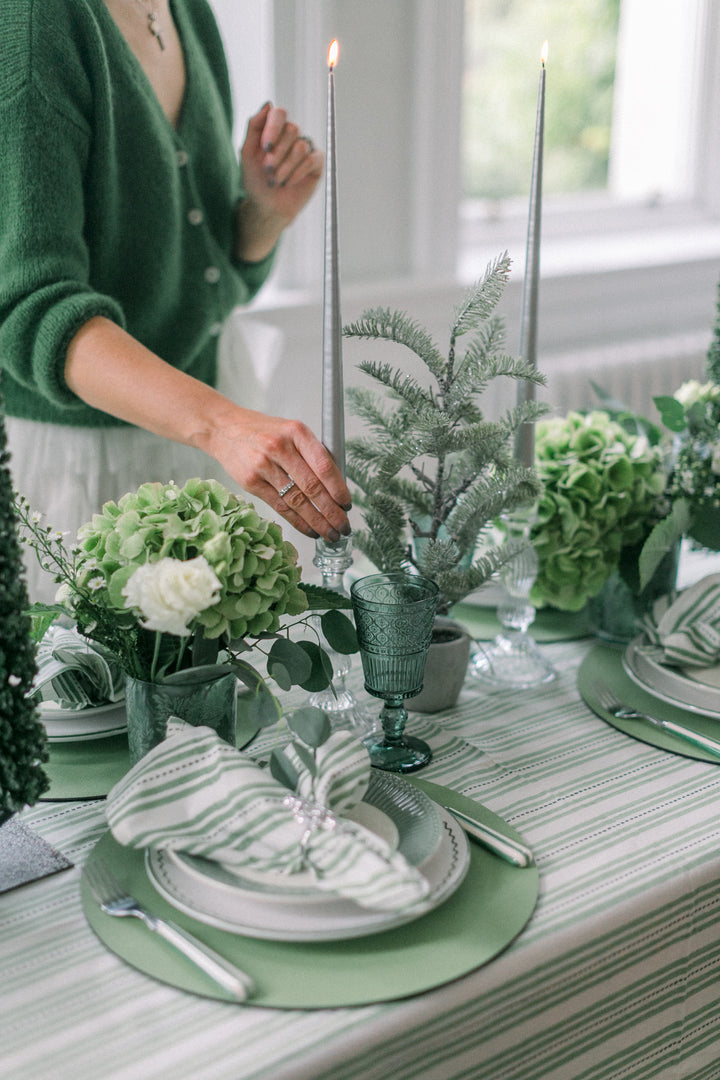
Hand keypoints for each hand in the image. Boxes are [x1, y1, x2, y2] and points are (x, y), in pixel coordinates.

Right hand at [208, 406, 351, 542]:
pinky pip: (280, 507)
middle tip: (344, 527)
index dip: (338, 489)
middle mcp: (280, 447)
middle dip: (332, 512)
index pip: (324, 465)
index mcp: (297, 432)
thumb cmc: (264, 432)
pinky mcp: (251, 482)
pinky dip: (298, 522)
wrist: (225, 429)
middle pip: (312, 487)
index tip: (347, 505)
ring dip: (317, 522)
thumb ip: (312, 454)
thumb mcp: (291, 431)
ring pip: (296, 501)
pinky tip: (310, 530)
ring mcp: (263, 465)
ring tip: (330, 534)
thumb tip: (337, 488)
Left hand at [236, 102, 322, 260]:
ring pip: (300, 147)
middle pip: (292, 129)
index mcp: (275, 130)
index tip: (265, 148)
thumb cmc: (256, 180)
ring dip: (285, 167)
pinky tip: (289, 183)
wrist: (267, 207)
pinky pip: (311, 159)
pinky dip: (297, 172)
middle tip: (268, 171)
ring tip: (275, 181)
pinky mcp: (316, 163)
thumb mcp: (247, 152)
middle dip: (277, 154)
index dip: (273, 128)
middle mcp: (292, 136)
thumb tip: (269, 104)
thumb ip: (254, 126)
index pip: (279, 114)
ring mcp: (306, 148)